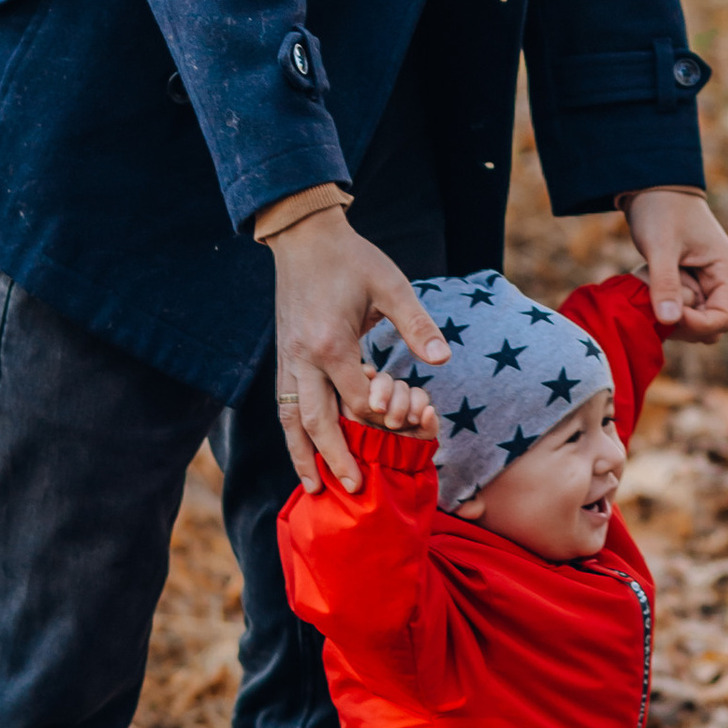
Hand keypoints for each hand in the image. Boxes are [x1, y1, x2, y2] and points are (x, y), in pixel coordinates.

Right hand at [268, 214, 446, 493]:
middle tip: (353, 489)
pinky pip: (283, 406)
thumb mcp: (391, 285)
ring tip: (312, 489)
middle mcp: (303, 358)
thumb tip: (444, 360)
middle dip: (334, 458)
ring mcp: (288, 360)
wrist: (305, 238)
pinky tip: (300, 452)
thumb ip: (416, 325)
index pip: (357, 399)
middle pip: (317, 421)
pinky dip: (291, 434)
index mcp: (331, 343)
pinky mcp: (283, 358)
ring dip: (302, 455)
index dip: (381, 419)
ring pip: (290, 420)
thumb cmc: (352, 259)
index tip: (402, 432)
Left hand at [622, 185, 727, 338]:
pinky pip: (679, 305)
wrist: (652, 185)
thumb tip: (669, 322)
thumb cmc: (661, 209)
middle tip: (652, 296)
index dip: (698, 325)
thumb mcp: (661, 246)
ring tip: (647, 280)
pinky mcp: (688, 280)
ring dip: (667, 309)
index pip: (725, 318)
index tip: (668, 315)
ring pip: (692, 317)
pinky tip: (645, 280)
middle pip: (710, 324)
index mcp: (726, 270)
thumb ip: (665, 283)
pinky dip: (661, 300)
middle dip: (681, 320)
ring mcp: (704, 281)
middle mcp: (721, 280)